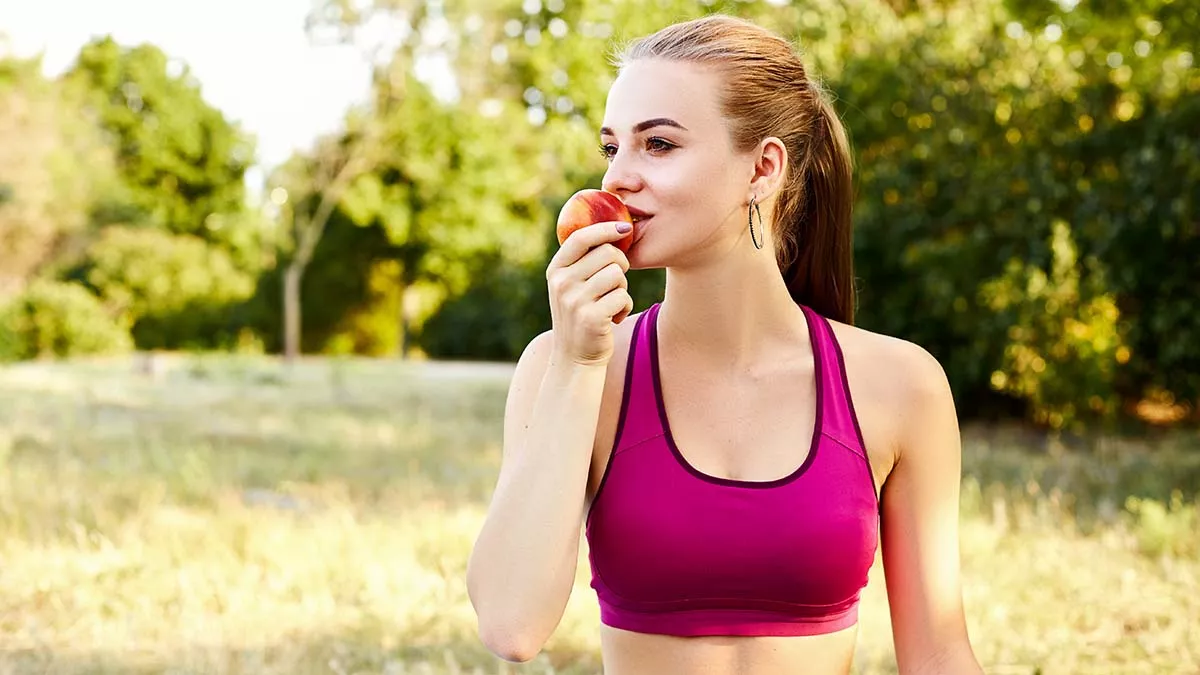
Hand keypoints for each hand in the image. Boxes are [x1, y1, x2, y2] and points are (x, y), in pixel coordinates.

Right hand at [545, 221, 634, 366]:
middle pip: (607, 253)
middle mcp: (562, 283)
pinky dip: (625, 306)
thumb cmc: (579, 315)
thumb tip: (613, 227)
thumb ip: (583, 260)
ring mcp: (575, 300)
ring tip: (612, 302)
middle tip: (615, 282)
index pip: (581, 237)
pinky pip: (623, 296)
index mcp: (555, 270)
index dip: (606, 228)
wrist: (574, 358)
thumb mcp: (570, 286)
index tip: (625, 228)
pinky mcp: (591, 317)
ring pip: (618, 274)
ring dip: (623, 288)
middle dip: (620, 265)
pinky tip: (614, 317)